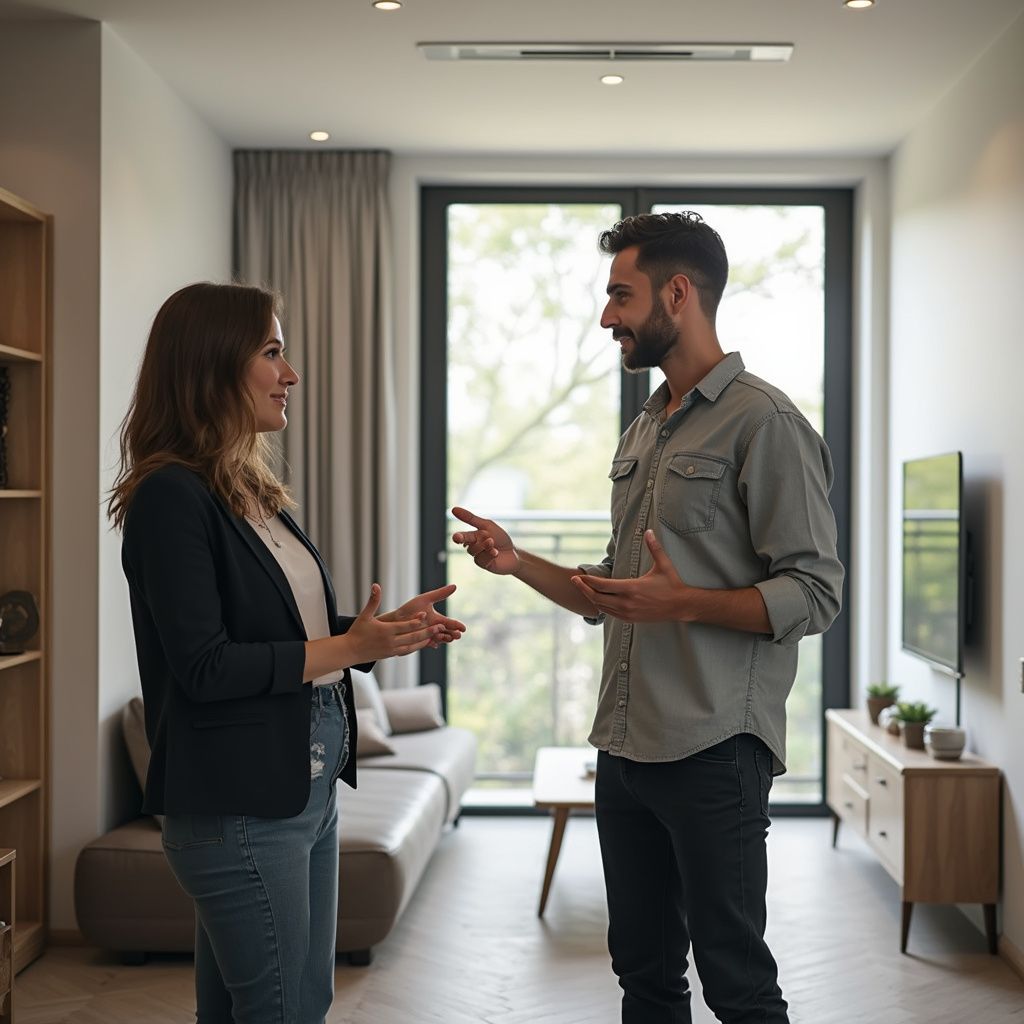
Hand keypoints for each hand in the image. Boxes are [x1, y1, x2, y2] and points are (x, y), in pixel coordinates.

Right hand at [344, 584, 445, 661]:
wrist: (350, 651)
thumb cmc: (357, 632)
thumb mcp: (364, 615)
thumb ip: (373, 600)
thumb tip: (376, 585)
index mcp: (385, 631)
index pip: (404, 626)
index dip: (415, 621)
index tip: (426, 615)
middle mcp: (390, 642)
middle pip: (412, 637)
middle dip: (427, 632)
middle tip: (440, 627)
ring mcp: (391, 650)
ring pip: (412, 646)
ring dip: (424, 641)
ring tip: (436, 636)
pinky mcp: (391, 655)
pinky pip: (407, 651)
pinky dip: (416, 647)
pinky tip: (424, 643)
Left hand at [379, 584, 465, 647]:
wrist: (395, 619)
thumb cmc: (410, 609)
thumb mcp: (425, 599)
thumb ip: (440, 594)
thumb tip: (455, 586)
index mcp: (437, 619)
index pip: (450, 623)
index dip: (457, 626)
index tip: (463, 628)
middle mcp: (434, 629)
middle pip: (447, 633)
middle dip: (453, 634)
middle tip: (456, 635)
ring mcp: (428, 636)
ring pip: (439, 639)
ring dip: (443, 638)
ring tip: (444, 636)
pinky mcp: (420, 642)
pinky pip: (428, 644)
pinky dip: (432, 643)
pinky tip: (434, 643)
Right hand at [451, 506, 520, 575]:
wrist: (514, 553)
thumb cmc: (501, 538)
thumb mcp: (487, 526)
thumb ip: (471, 519)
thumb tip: (454, 509)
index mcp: (473, 536)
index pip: (464, 535)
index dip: (458, 534)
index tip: (455, 535)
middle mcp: (473, 546)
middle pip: (465, 542)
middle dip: (462, 539)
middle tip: (457, 538)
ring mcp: (478, 556)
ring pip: (473, 550)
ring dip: (483, 545)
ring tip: (492, 542)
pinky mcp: (483, 564)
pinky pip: (481, 559)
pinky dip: (489, 554)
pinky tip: (496, 552)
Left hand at [570, 530, 687, 622]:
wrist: (681, 606)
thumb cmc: (672, 585)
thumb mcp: (663, 565)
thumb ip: (654, 548)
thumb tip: (649, 531)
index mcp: (632, 589)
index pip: (602, 585)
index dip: (588, 581)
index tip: (578, 576)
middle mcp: (627, 603)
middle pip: (597, 597)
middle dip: (583, 589)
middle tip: (574, 581)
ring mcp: (628, 613)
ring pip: (602, 607)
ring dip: (591, 598)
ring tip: (583, 588)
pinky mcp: (630, 619)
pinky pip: (610, 613)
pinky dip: (600, 606)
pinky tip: (597, 599)